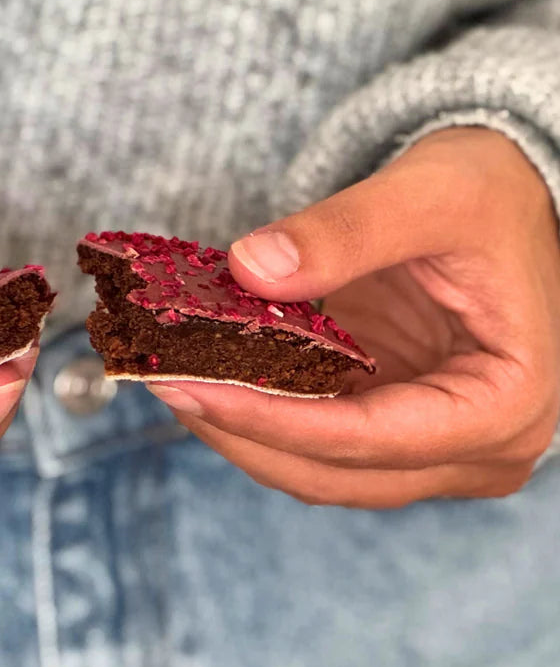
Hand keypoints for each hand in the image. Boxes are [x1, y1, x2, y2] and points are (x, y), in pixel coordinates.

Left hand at [149, 128, 559, 506]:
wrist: (499, 202)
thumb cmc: (487, 194)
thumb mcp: (430, 193)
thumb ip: (345, 232)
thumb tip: (250, 269)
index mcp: (505, 403)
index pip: (371, 439)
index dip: (271, 421)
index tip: (189, 386)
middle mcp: (473, 448)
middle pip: (333, 473)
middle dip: (240, 433)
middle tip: (161, 380)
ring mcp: (427, 446)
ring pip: (314, 470)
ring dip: (239, 432)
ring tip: (170, 377)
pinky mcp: (388, 426)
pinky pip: (310, 441)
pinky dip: (256, 417)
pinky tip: (206, 376)